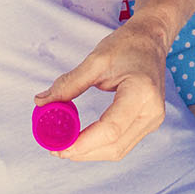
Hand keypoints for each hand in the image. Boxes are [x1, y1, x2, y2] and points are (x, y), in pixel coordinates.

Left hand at [36, 20, 171, 161]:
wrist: (151, 40)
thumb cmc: (127, 45)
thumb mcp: (96, 60)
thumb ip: (69, 84)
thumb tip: (41, 102)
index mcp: (142, 92)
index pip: (111, 128)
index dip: (83, 143)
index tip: (58, 147)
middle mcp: (152, 112)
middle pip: (114, 146)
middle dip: (83, 152)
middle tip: (55, 149)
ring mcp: (153, 120)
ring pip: (118, 150)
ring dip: (90, 153)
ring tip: (65, 146)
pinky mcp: (148, 123)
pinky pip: (122, 143)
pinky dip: (100, 146)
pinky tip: (82, 141)